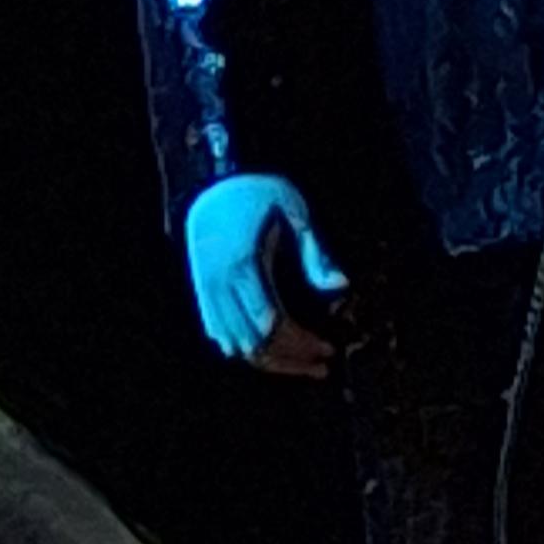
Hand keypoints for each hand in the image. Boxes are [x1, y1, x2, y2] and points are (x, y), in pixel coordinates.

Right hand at [183, 173, 350, 379]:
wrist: (210, 178)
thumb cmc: (256, 191)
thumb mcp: (293, 210)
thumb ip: (315, 251)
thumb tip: (341, 286)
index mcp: (244, 266)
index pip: (274, 325)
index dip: (303, 344)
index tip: (329, 350)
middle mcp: (221, 284)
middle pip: (256, 343)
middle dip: (291, 360)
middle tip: (322, 365)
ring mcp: (207, 289)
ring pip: (237, 344)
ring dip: (270, 360)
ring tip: (301, 364)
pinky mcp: (202, 289)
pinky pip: (219, 332)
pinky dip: (244, 348)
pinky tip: (268, 352)